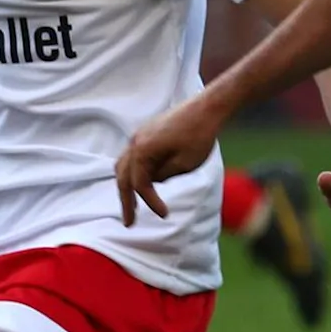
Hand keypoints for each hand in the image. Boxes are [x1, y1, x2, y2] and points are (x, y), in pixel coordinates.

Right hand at [113, 95, 223, 226]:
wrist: (207, 107)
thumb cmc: (199, 135)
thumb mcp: (184, 164)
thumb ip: (164, 176)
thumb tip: (152, 182)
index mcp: (142, 150)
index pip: (139, 184)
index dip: (150, 202)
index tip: (165, 214)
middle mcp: (136, 141)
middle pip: (123, 177)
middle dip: (126, 201)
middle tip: (129, 224)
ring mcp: (140, 135)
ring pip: (125, 166)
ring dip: (127, 186)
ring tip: (132, 206)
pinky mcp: (148, 133)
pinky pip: (134, 157)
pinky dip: (135, 173)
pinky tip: (146, 185)